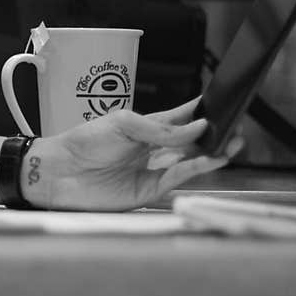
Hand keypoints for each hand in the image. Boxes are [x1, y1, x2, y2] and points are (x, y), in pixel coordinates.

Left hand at [21, 98, 242, 210]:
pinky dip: (193, 169)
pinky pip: (176, 179)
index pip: (180, 119)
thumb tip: (198, 126)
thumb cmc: (83, 142)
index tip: (224, 103)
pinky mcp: (146, 192)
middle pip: (191, 143)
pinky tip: (206, 159)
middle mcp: (151, 151)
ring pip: (189, 163)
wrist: (59, 171)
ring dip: (211, 154)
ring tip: (232, 144)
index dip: (201, 112)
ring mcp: (150, 172)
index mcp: (144, 129)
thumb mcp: (124, 123)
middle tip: (236, 129)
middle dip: (214, 136)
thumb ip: (161, 128)